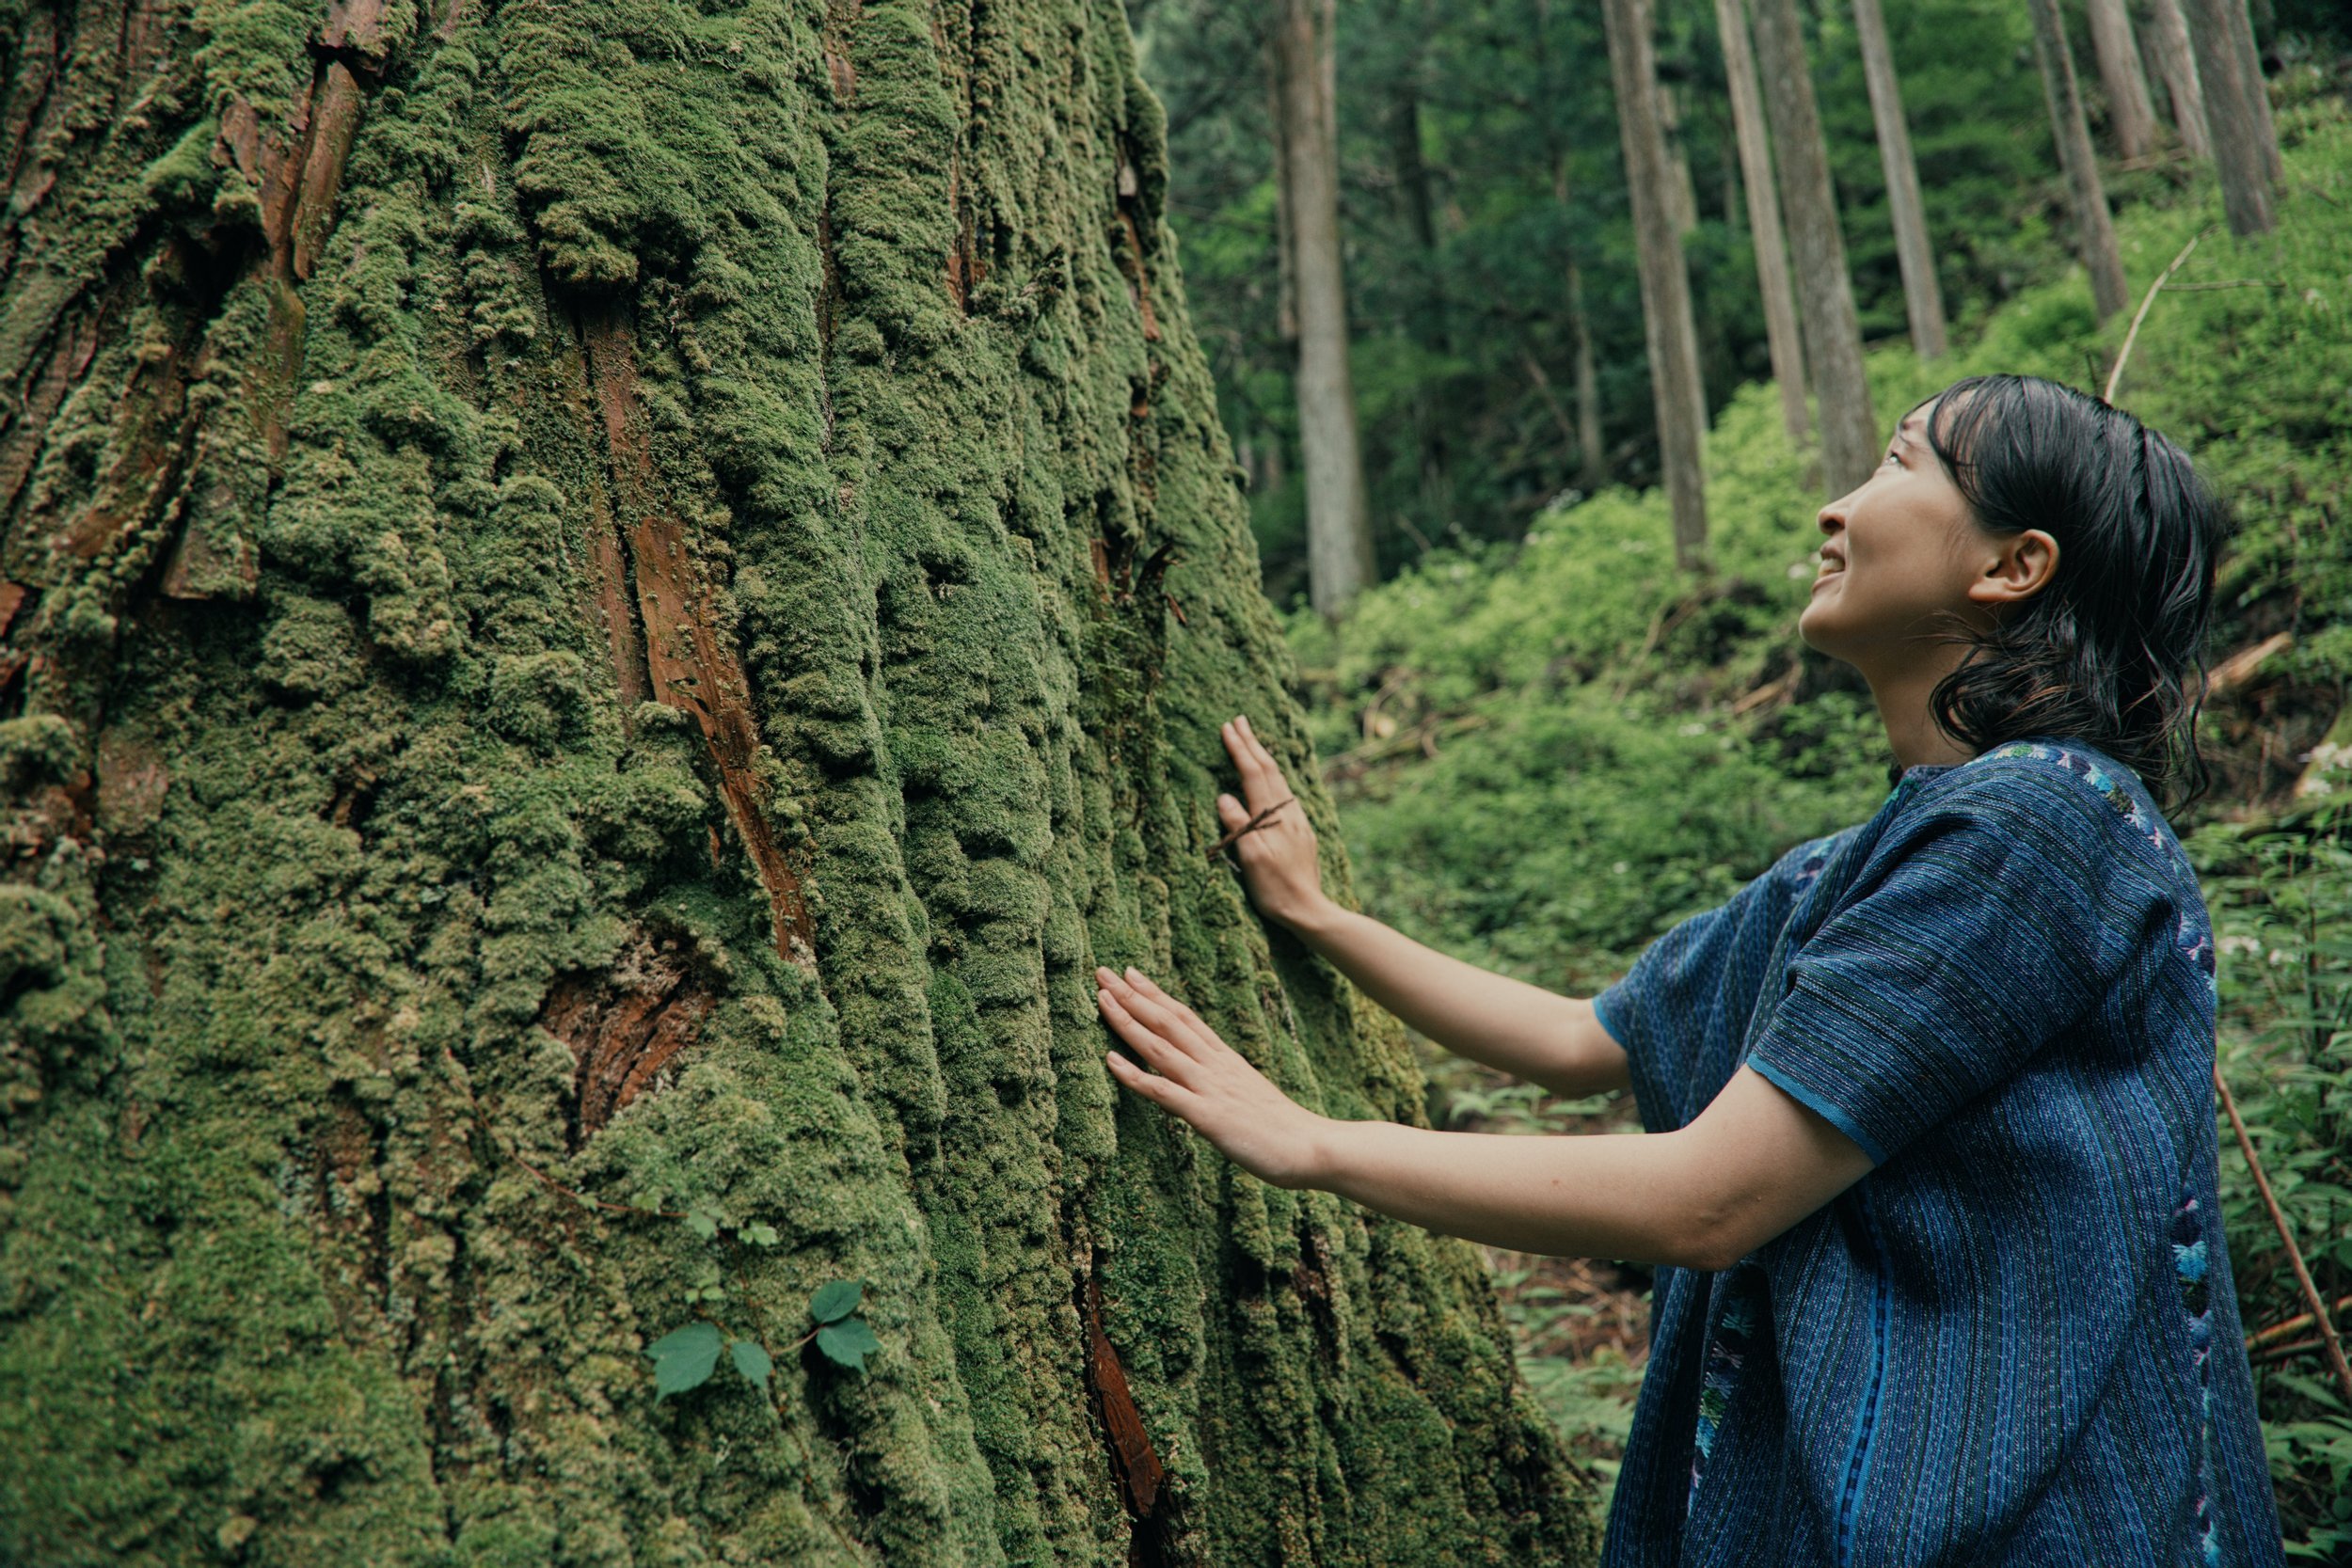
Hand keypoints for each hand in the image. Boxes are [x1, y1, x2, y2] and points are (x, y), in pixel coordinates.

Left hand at [1096, 965, 1328, 1188]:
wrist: (1312, 1147)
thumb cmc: (1283, 1129)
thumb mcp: (1248, 1095)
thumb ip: (1224, 1083)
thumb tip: (1203, 1079)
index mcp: (1226, 1059)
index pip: (1185, 1017)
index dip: (1156, 994)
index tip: (1132, 974)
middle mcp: (1215, 1065)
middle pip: (1168, 1021)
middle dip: (1133, 996)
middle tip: (1103, 970)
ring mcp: (1210, 1088)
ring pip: (1161, 1047)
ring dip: (1128, 1022)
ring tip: (1101, 998)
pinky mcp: (1207, 1116)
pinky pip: (1164, 1092)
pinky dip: (1135, 1075)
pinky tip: (1109, 1060)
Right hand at [1216, 715, 1327, 929]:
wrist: (1309, 910)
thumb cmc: (1275, 888)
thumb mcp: (1251, 859)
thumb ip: (1238, 825)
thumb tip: (1223, 797)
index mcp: (1272, 816)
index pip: (1253, 774)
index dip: (1240, 749)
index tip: (1227, 727)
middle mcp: (1288, 812)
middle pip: (1269, 769)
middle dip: (1253, 743)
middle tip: (1240, 720)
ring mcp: (1297, 821)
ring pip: (1279, 779)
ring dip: (1264, 757)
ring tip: (1253, 741)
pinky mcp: (1301, 832)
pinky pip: (1284, 793)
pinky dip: (1273, 776)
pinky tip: (1272, 779)